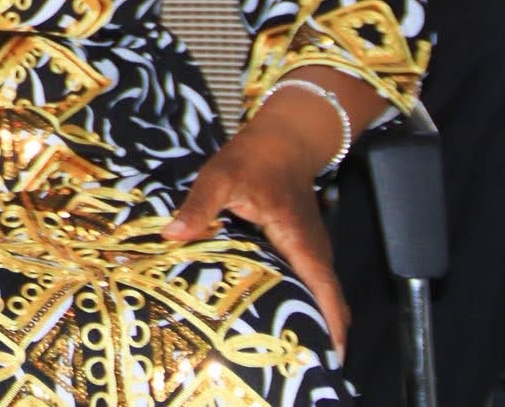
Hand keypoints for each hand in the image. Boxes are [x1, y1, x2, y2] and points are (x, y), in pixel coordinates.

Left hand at [162, 110, 348, 355]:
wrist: (281, 139)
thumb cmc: (251, 158)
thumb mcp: (219, 177)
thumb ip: (198, 208)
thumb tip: (172, 236)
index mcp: (300, 242)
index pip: (325, 293)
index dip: (331, 329)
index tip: (328, 360)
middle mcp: (314, 251)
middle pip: (326, 303)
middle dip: (318, 336)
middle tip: (297, 367)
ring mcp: (311, 249)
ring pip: (319, 294)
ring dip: (310, 320)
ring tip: (287, 353)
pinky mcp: (303, 246)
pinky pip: (309, 282)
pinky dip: (302, 302)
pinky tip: (278, 318)